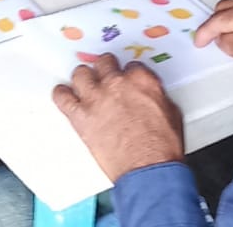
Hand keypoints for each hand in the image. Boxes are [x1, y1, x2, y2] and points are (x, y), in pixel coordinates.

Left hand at [52, 55, 183, 181]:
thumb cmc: (162, 147)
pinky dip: (62, 95)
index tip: (126, 79)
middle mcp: (116, 84)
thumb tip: (150, 98)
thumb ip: (155, 96)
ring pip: (80, 74)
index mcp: (141, 80)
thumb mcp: (170, 112)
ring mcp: (96, 98)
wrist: (149, 168)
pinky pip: (62, 97)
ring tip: (85, 86)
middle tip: (106, 78)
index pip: (130, 65)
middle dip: (105, 70)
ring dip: (84, 79)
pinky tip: (64, 96)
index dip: (128, 74)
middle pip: (103, 63)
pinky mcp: (81, 116)